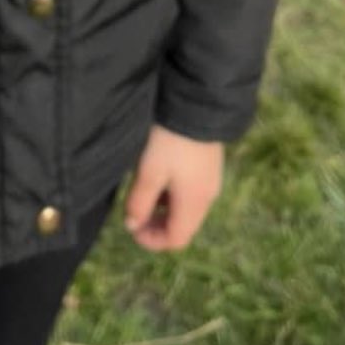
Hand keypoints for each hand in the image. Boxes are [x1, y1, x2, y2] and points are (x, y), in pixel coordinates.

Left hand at [124, 127, 223, 251]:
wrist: (197, 104)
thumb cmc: (170, 141)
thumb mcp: (148, 172)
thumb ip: (139, 203)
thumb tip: (132, 225)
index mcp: (194, 202)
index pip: (176, 240)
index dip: (151, 240)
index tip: (132, 226)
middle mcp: (208, 196)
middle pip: (183, 226)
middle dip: (157, 225)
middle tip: (136, 211)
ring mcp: (212, 180)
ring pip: (188, 209)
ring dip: (165, 209)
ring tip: (146, 190)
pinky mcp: (211, 166)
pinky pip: (193, 192)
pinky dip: (175, 194)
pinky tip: (162, 175)